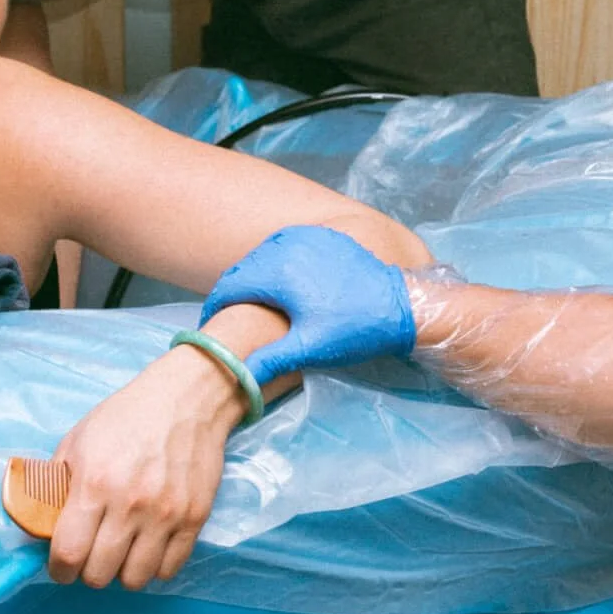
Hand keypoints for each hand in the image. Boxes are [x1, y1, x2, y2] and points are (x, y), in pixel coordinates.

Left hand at [45, 346, 244, 588]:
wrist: (185, 400)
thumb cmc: (125, 418)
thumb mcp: (76, 443)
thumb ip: (54, 486)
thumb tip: (38, 526)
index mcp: (94, 484)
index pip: (68, 554)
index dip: (58, 570)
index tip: (61, 567)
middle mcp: (130, 505)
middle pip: (99, 574)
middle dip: (88, 571)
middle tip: (91, 555)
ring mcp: (166, 514)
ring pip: (135, 579)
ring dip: (122, 571)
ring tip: (121, 552)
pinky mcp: (194, 518)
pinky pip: (169, 569)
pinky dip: (154, 566)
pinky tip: (148, 547)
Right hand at [202, 226, 416, 385]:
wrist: (403, 304)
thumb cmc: (355, 328)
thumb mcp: (309, 348)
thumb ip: (269, 360)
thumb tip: (236, 377)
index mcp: (278, 269)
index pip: (229, 287)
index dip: (213, 309)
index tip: (209, 329)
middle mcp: (287, 244)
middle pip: (243, 270)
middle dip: (232, 295)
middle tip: (226, 321)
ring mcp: (306, 236)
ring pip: (263, 256)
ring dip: (252, 279)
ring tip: (250, 308)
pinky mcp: (322, 236)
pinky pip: (284, 248)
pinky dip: (274, 265)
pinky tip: (280, 288)